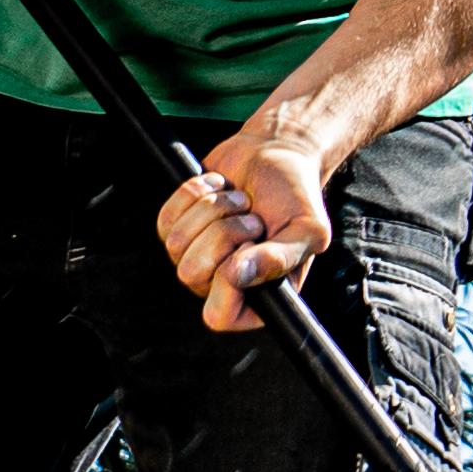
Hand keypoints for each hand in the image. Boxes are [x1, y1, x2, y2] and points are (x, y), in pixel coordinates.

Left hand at [159, 130, 335, 332]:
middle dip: (223, 233)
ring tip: (241, 202)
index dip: (228, 278)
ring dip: (214, 210)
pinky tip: (220, 189)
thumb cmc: (296, 196)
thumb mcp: (307, 229)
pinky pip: (166, 219)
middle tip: (252, 220)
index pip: (218, 315)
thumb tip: (238, 275)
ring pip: (176, 244)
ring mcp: (197, 256)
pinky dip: (195, 194)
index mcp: (258, 299)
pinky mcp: (179, 226)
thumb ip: (282, 258)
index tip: (254, 244)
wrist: (276, 155)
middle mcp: (223, 284)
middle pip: (191, 273)